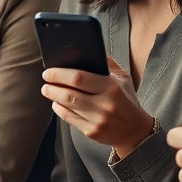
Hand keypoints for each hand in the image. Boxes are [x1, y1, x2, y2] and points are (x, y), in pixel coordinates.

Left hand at [41, 56, 155, 157]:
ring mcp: (98, 120)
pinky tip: (57, 103)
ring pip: (67, 106)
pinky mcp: (92, 132)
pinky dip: (59, 109)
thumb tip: (86, 49)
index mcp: (112, 87)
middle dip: (52, 86)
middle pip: (69, 94)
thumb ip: (107, 63)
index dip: (59, 74)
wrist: (136, 131)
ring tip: (48, 90)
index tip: (48, 71)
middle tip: (45, 80)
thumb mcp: (123, 79)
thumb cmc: (126, 99)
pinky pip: (69, 118)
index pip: (79, 78)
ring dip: (54, 97)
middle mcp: (106, 104)